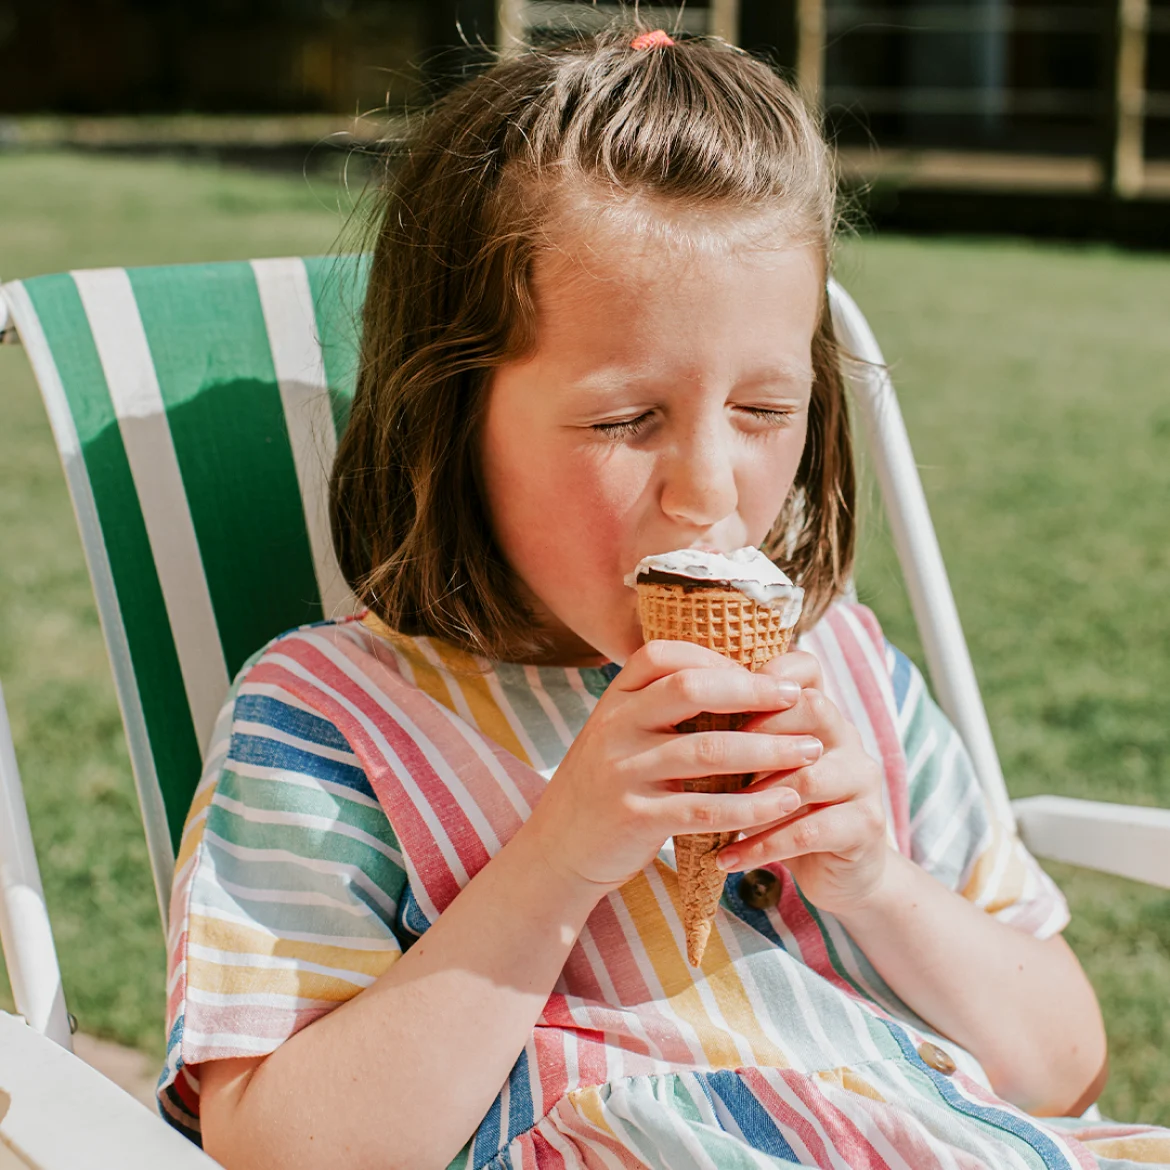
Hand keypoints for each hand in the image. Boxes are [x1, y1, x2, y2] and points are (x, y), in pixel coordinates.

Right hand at [523, 641, 816, 890]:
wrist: (558, 849)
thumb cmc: (606, 786)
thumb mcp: (621, 735)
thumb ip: (660, 708)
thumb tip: (735, 677)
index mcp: (615, 700)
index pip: (664, 656)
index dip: (717, 658)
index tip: (763, 673)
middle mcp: (615, 728)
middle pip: (691, 690)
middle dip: (754, 692)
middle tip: (800, 700)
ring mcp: (622, 772)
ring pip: (707, 750)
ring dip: (768, 750)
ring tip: (811, 752)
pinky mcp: (636, 818)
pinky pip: (705, 808)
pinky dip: (752, 805)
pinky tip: (785, 803)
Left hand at [714, 651, 889, 916]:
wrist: (836, 869)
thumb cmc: (780, 806)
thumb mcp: (758, 764)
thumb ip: (734, 734)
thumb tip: (668, 706)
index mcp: (820, 711)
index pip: (803, 668)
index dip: (760, 677)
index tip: (710, 699)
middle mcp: (847, 736)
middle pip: (812, 709)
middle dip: (755, 734)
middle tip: (704, 760)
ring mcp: (861, 779)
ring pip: (808, 776)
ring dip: (752, 799)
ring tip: (709, 816)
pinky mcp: (864, 826)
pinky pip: (810, 831)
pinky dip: (762, 846)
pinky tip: (726, 858)